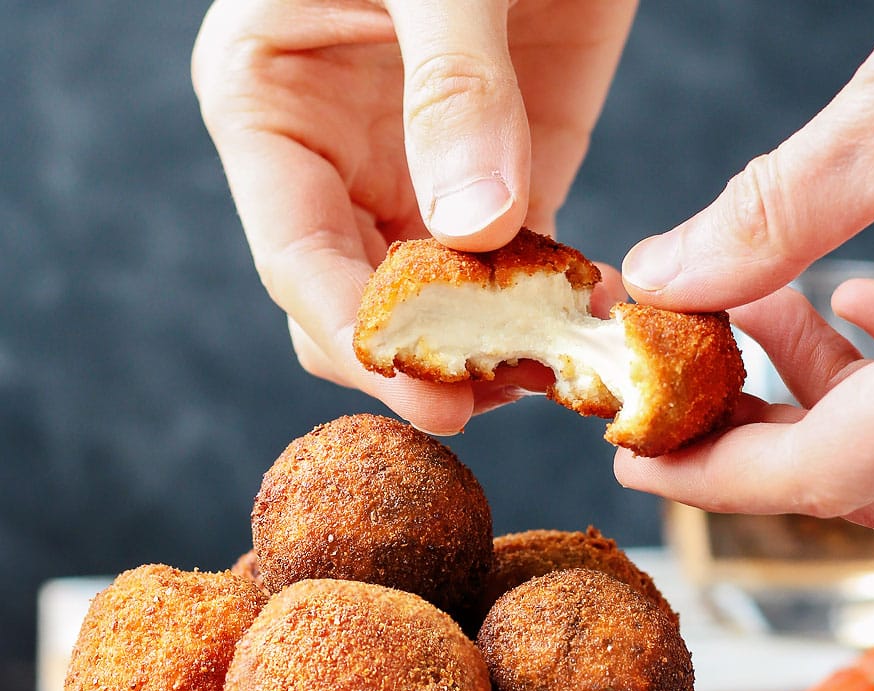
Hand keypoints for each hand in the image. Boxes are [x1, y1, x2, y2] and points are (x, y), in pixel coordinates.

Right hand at [192, 0, 635, 433]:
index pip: (296, 259)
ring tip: (544, 373)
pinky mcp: (501, 175)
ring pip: (433, 301)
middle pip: (357, 300)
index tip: (424, 393)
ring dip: (482, 347)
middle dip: (418, 357)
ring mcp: (418, 175)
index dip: (354, 336)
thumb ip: (449, 84)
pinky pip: (507, 266)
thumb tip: (473, 224)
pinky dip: (537, 305)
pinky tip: (576, 324)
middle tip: (490, 395)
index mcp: (270, 109)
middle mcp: (334, 160)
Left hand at [615, 4, 873, 530]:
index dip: (715, 479)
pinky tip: (856, 291)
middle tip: (677, 389)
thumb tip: (666, 271)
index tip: (634, 462)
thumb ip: (790, 201)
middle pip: (863, 475)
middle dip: (753, 432)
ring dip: (810, 385)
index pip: (831, 472)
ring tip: (749, 307)